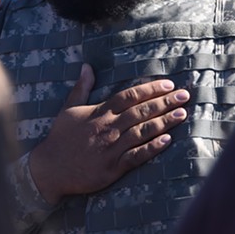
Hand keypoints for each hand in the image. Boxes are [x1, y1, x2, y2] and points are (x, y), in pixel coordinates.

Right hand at [29, 63, 189, 204]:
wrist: (49, 169)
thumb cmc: (60, 138)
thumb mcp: (69, 108)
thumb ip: (81, 88)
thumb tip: (87, 66)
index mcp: (100, 112)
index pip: (130, 96)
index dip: (150, 89)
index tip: (169, 84)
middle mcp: (108, 127)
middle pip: (141, 111)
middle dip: (165, 102)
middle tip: (185, 95)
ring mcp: (111, 147)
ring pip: (142, 131)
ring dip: (164, 122)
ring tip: (182, 114)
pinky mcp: (112, 167)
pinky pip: (136, 156)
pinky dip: (152, 148)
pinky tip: (167, 141)